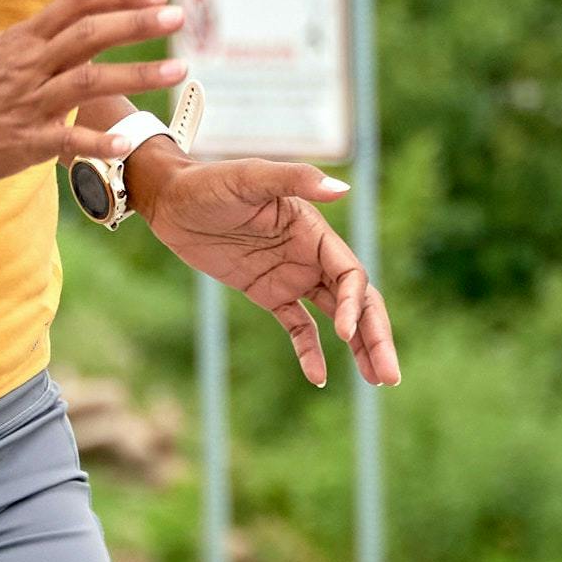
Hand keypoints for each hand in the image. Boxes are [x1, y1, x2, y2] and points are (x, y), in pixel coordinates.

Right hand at [0, 0, 182, 187]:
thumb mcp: (4, 44)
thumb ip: (49, 17)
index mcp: (25, 38)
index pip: (78, 3)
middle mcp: (28, 64)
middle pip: (89, 34)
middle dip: (137, 23)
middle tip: (180, 17)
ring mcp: (27, 103)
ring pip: (88, 81)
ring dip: (138, 74)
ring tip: (180, 69)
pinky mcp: (24, 142)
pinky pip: (66, 140)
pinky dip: (97, 140)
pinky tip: (127, 141)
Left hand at [145, 149, 399, 390]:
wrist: (172, 200)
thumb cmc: (211, 183)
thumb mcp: (250, 178)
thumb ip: (295, 180)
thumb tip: (343, 190)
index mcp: (314, 230)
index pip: (351, 273)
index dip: (356, 304)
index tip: (344, 333)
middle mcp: (311, 255)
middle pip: (358, 300)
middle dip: (376, 337)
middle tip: (390, 376)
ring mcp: (292, 276)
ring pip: (338, 317)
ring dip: (358, 347)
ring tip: (376, 382)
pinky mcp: (269, 293)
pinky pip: (299, 326)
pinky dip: (311, 351)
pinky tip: (319, 378)